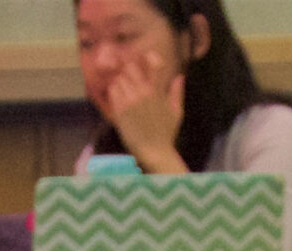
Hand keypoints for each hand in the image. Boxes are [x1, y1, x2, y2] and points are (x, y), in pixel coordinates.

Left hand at [100, 47, 185, 172]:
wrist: (153, 151)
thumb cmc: (167, 133)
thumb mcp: (176, 112)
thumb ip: (176, 93)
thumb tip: (179, 77)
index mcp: (157, 91)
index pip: (154, 63)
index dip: (149, 57)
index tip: (147, 59)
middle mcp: (142, 93)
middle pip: (130, 68)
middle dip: (129, 71)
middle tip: (131, 79)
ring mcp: (129, 102)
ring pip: (119, 79)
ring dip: (121, 82)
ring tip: (125, 90)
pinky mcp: (119, 111)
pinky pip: (112, 92)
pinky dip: (114, 92)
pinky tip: (119, 98)